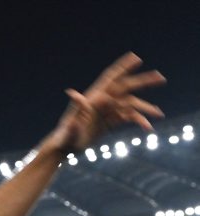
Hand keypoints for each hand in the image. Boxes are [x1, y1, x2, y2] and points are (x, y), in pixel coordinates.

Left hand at [45, 52, 164, 153]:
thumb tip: (73, 92)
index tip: (136, 57)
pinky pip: (127, 118)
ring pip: (130, 105)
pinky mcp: (108, 122)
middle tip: (161, 77)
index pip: (110, 79)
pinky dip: (137, 122)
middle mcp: (102, 102)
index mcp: (93, 98)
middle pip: (125, 89)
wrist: (64, 148)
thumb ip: (75, 109)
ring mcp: (106, 111)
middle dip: (143, 82)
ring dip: (145, 108)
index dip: (122, 67)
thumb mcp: (69, 123)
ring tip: (159, 114)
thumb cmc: (64, 136)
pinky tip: (147, 128)